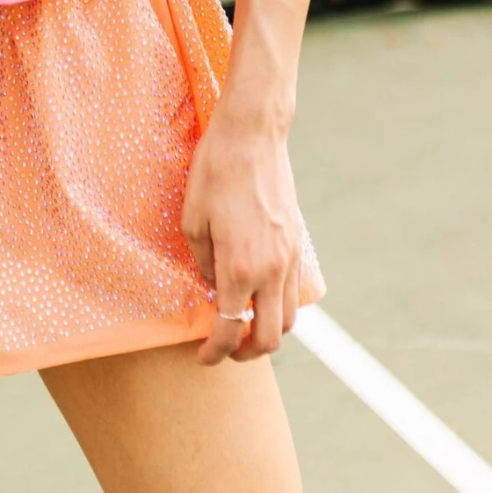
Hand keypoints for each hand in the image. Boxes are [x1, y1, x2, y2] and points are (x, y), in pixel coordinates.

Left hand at [182, 102, 303, 364]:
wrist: (252, 135)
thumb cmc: (215, 172)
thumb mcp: (193, 221)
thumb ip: (204, 265)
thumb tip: (213, 288)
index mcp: (240, 268)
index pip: (231, 331)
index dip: (215, 353)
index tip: (203, 357)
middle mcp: (271, 270)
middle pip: (271, 339)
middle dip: (246, 354)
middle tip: (225, 349)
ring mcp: (290, 258)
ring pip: (289, 319)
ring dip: (267, 332)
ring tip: (243, 327)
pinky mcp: (298, 244)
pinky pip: (295, 292)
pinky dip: (279, 306)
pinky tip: (260, 296)